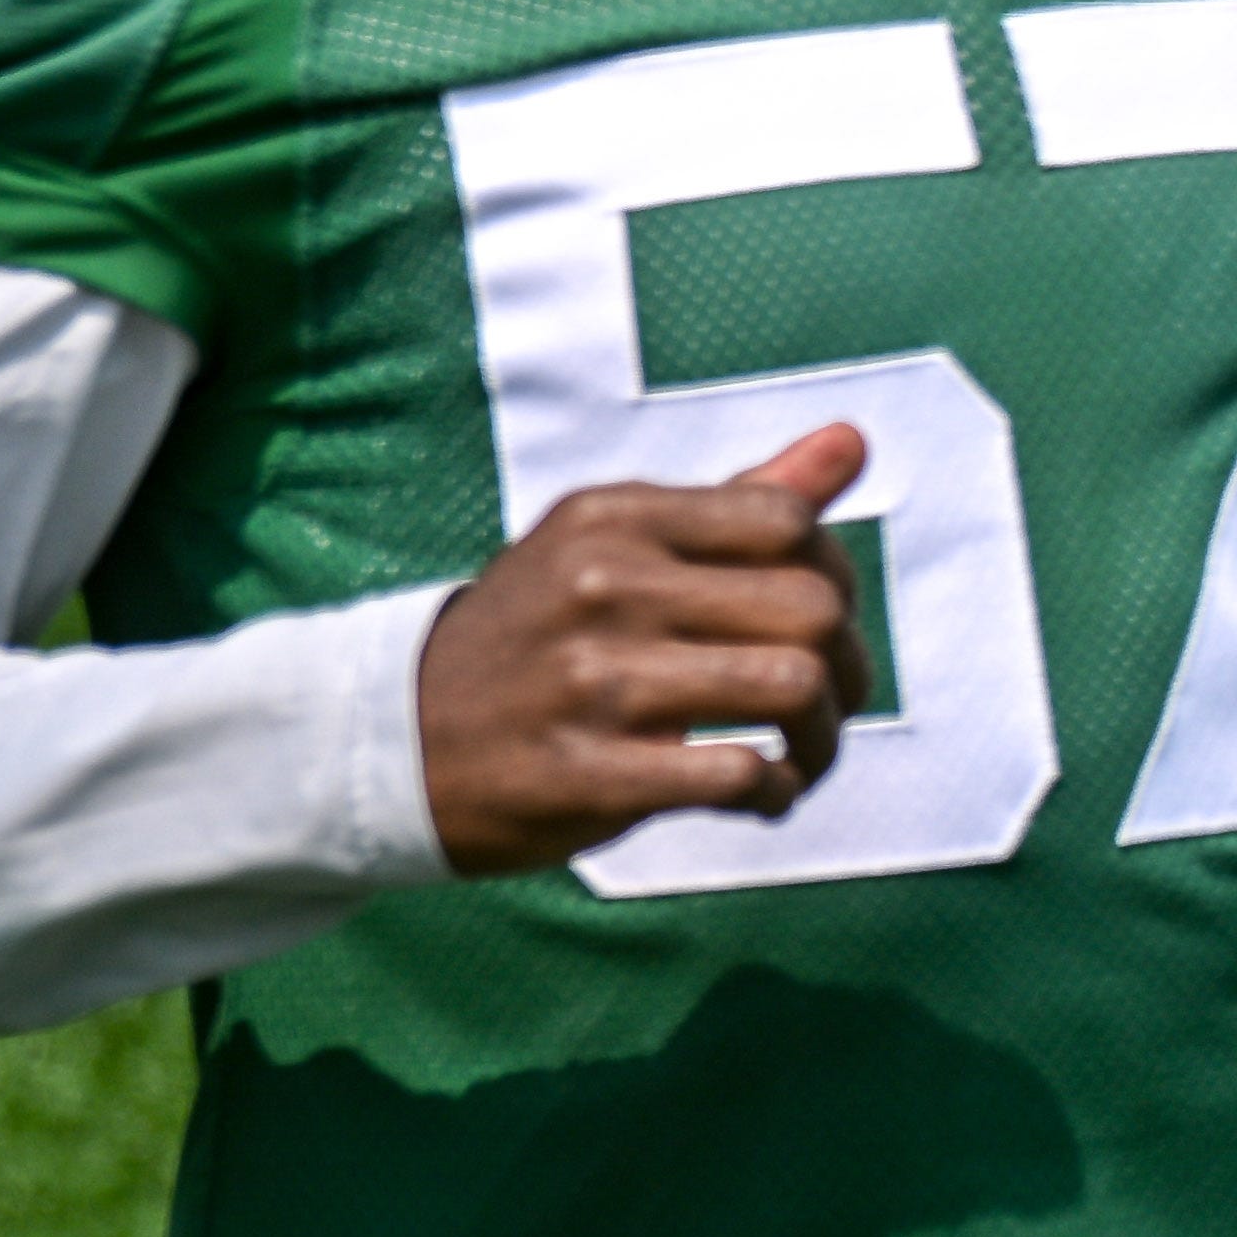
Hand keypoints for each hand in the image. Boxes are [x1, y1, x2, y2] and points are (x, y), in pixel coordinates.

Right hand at [414, 426, 874, 875]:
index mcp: (615, 518)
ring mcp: (590, 680)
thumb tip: (850, 442)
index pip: (789, 524)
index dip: (837, 577)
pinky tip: (763, 794)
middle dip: (850, 667)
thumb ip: (739, 499)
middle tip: (832, 700)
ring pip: (791, 687)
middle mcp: (603, 585)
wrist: (386, 737)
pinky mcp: (581, 773)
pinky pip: (736, 775)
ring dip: (822, 737)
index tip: (826, 622)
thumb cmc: (533, 635)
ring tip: (804, 755)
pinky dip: (776, 791)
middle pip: (812, 608)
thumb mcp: (613, 543)